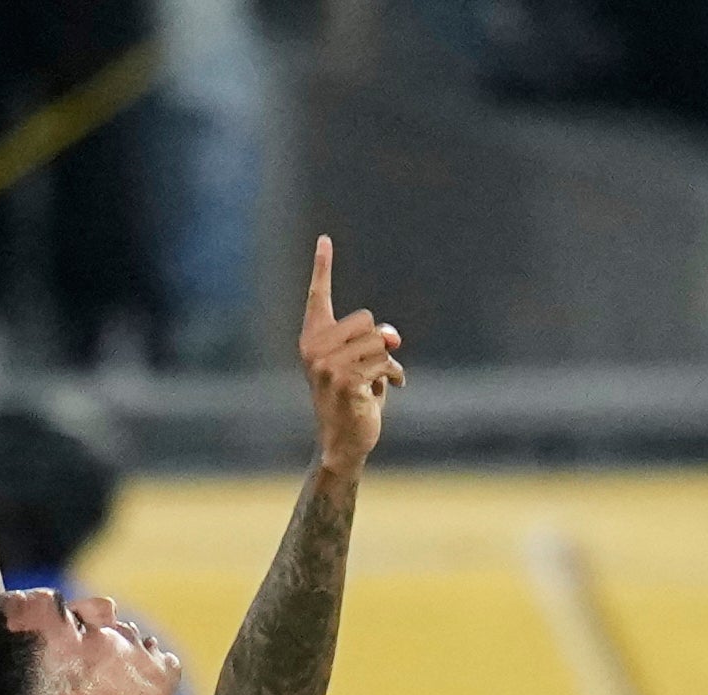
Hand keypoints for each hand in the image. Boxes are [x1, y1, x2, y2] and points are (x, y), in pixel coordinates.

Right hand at [300, 236, 402, 471]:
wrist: (343, 442)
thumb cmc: (353, 401)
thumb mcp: (362, 363)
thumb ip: (374, 342)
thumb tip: (391, 335)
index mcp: (312, 339)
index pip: (318, 296)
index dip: (322, 266)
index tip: (324, 239)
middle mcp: (313, 348)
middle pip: (365, 320)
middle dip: (380, 343)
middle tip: (377, 367)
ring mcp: (326, 364)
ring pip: (378, 343)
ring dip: (388, 362)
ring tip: (384, 381)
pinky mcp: (344, 380)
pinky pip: (383, 362)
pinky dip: (395, 375)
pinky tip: (393, 388)